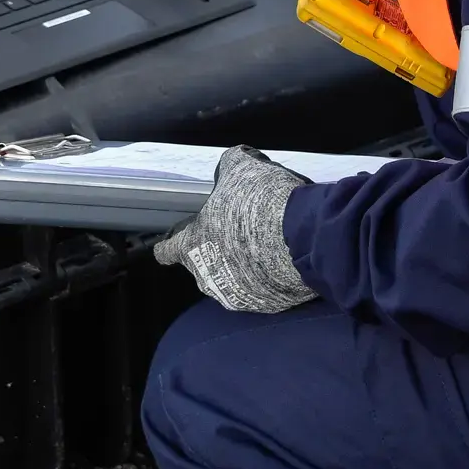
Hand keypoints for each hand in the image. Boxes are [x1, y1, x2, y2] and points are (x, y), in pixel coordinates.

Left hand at [153, 146, 315, 313]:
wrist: (301, 236)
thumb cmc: (259, 202)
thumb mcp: (240, 168)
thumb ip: (228, 167)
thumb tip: (230, 163)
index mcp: (192, 248)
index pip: (166, 251)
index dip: (171, 243)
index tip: (179, 239)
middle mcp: (207, 279)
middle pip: (204, 266)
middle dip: (219, 250)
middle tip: (241, 230)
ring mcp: (238, 296)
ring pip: (234, 280)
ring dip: (244, 266)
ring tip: (267, 244)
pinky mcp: (268, 306)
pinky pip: (263, 290)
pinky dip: (269, 277)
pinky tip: (283, 258)